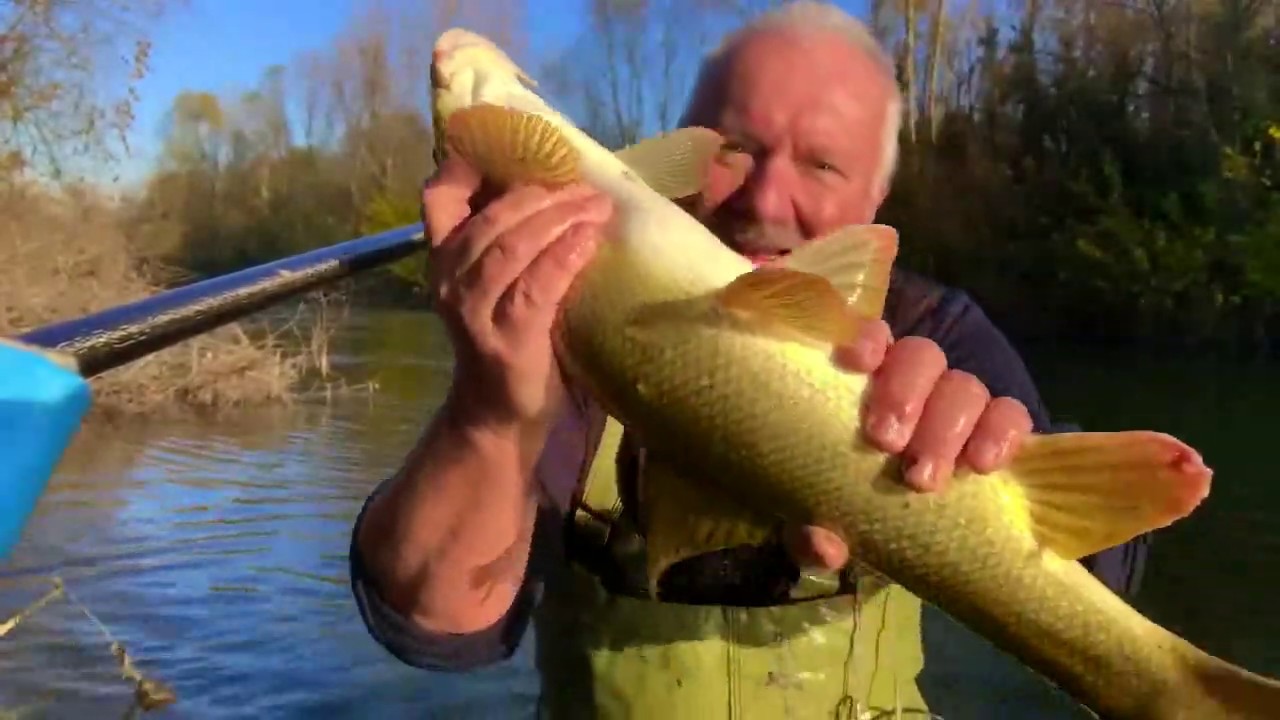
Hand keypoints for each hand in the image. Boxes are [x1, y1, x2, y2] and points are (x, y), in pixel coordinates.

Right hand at [423, 157, 612, 432]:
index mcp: (446, 258)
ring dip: (558, 219)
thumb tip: (562, 182)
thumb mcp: (500, 281)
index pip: (438, 197)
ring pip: (510, 247)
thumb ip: (513, 238)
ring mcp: (475, 311)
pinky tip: (589, 240)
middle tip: (586, 186)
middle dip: (541, 194)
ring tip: (596, 207)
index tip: (517, 146)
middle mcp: (450, 279)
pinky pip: (536, 286)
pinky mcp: (507, 339)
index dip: (470, 165)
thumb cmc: (510, 336)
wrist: (501, 413)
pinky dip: (565, 256)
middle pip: (490, 218)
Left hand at [783, 320, 1033, 570]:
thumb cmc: (846, 505)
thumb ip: (807, 529)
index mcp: (864, 381)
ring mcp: (959, 401)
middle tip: (886, 444)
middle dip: (905, 395)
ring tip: (925, 479)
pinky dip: (1001, 432)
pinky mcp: (999, 430)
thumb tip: (824, 549)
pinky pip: (1011, 416)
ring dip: (947, 426)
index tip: (856, 362)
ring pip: (964, 386)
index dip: (867, 337)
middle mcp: (913, 380)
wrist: (904, 537)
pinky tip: (983, 464)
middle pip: (921, 356)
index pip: (869, 335)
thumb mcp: (818, 518)